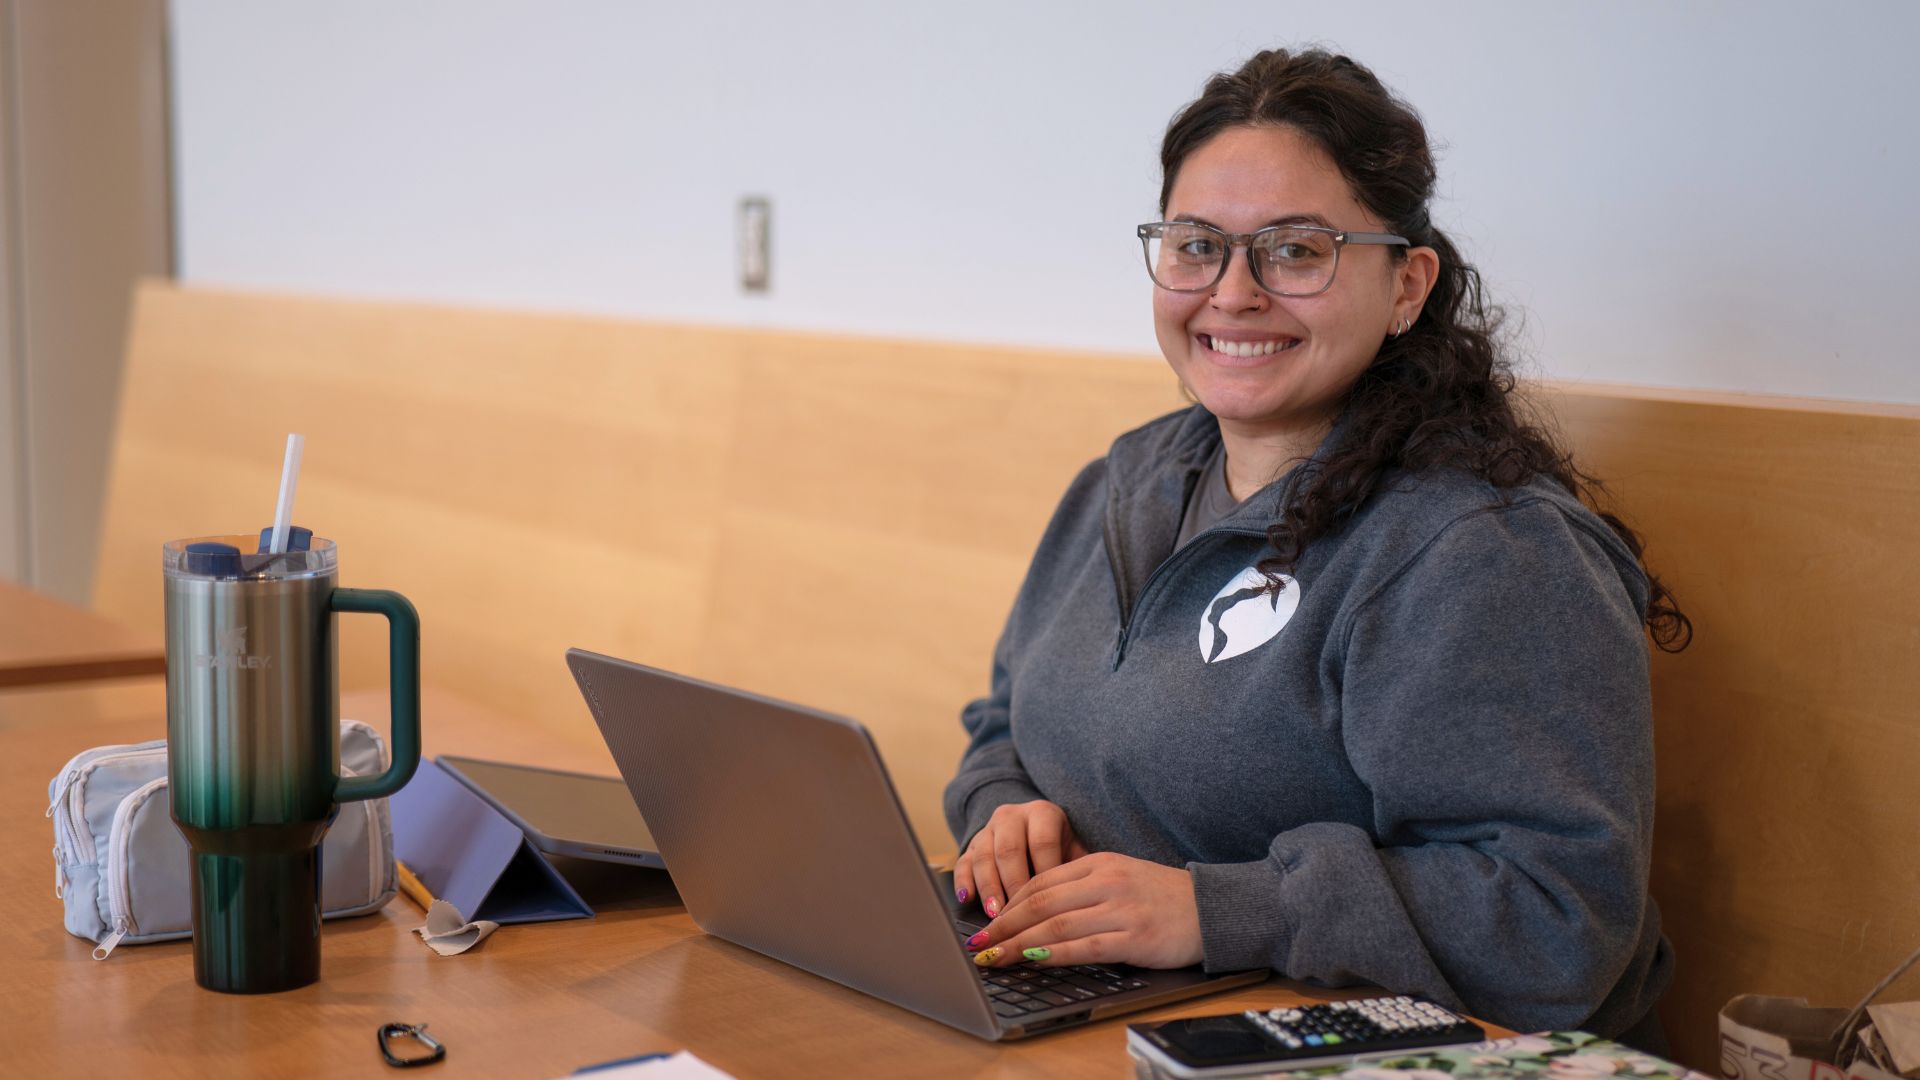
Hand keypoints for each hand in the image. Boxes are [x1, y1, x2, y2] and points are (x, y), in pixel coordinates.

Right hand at [954, 800, 1088, 917]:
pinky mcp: (971, 845)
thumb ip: (1078, 873)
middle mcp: (1012, 816)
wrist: (1037, 831)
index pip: (1042, 842)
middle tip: (1017, 914)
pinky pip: (963, 862)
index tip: (1049, 904)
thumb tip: (1080, 906)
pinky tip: (966, 900)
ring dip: (988, 888)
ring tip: (995, 916)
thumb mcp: (1076, 853)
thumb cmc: (1063, 850)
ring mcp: (988, 830)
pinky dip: (963, 882)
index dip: (1044, 874)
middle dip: (1012, 884)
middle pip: (1009, 850)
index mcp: (1043, 813)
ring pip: (983, 856)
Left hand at [966, 852, 1203, 970]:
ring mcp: (1119, 908)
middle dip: (1003, 927)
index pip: (1041, 883)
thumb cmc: (1161, 897)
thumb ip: (1082, 888)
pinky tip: (1033, 961)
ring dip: (1018, 944)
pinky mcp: (1133, 936)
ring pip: (1056, 925)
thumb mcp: (1119, 877)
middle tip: (978, 945)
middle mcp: (1105, 881)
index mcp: (1098, 863)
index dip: (1008, 906)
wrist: (1210, 908)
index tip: (986, 925)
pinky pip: (1084, 946)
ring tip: (995, 959)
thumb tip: (1036, 912)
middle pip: (1040, 903)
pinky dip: (1054, 954)